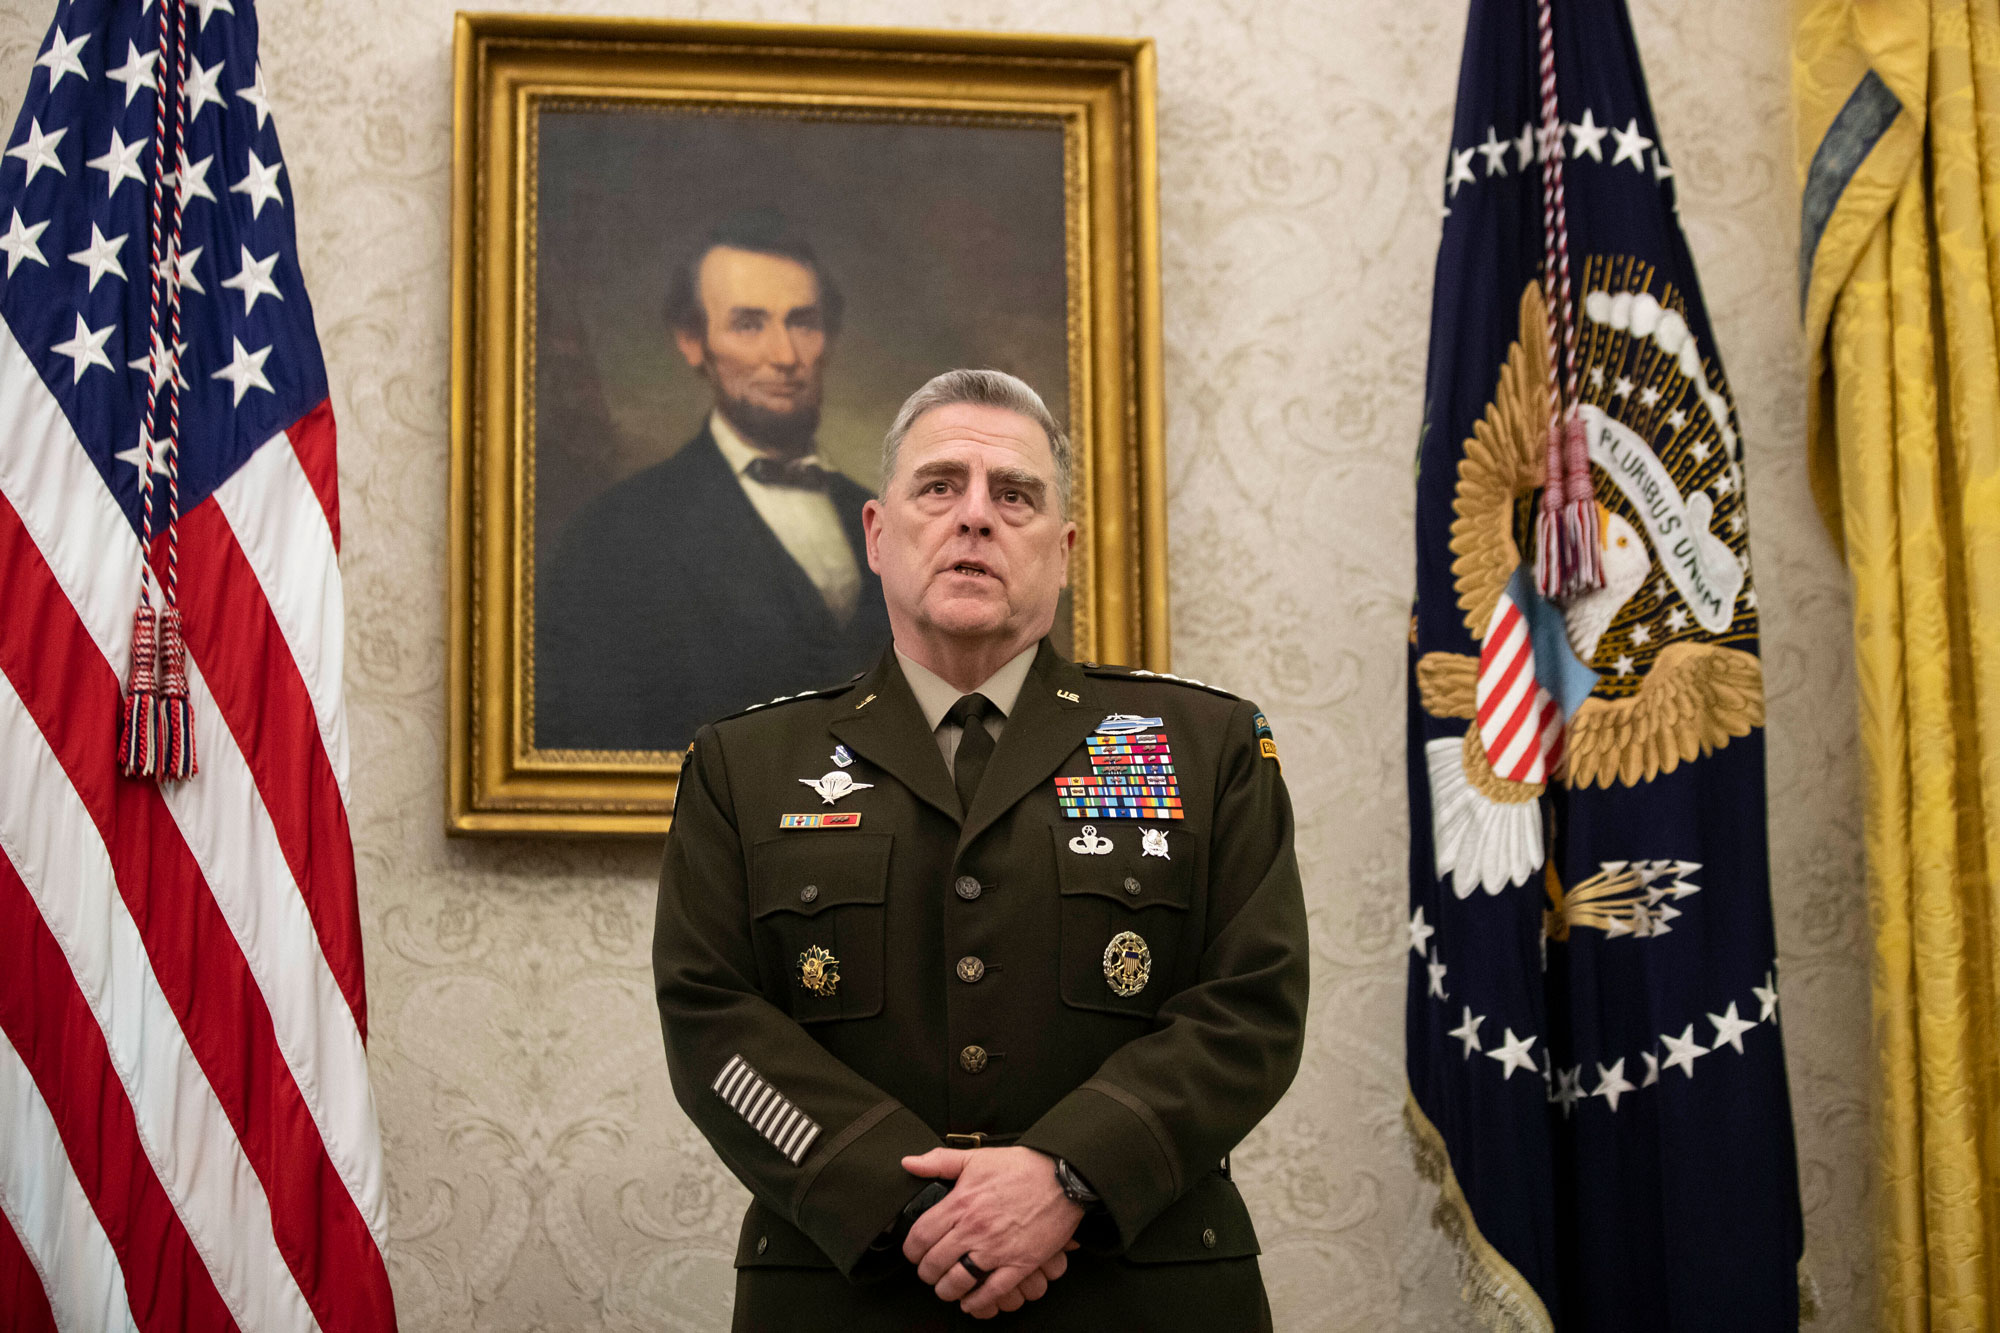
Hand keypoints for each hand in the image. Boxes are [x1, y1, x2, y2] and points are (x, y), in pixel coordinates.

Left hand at [900, 1146, 1084, 1317]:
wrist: (1062, 1177)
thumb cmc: (1021, 1166)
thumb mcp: (976, 1158)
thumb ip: (938, 1161)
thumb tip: (909, 1163)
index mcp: (961, 1204)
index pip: (920, 1236)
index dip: (911, 1250)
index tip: (914, 1252)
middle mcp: (975, 1229)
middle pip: (934, 1263)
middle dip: (926, 1273)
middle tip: (928, 1272)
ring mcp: (997, 1249)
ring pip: (958, 1282)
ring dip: (946, 1290)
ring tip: (946, 1287)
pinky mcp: (1019, 1263)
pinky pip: (991, 1292)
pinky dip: (976, 1302)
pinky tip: (970, 1301)